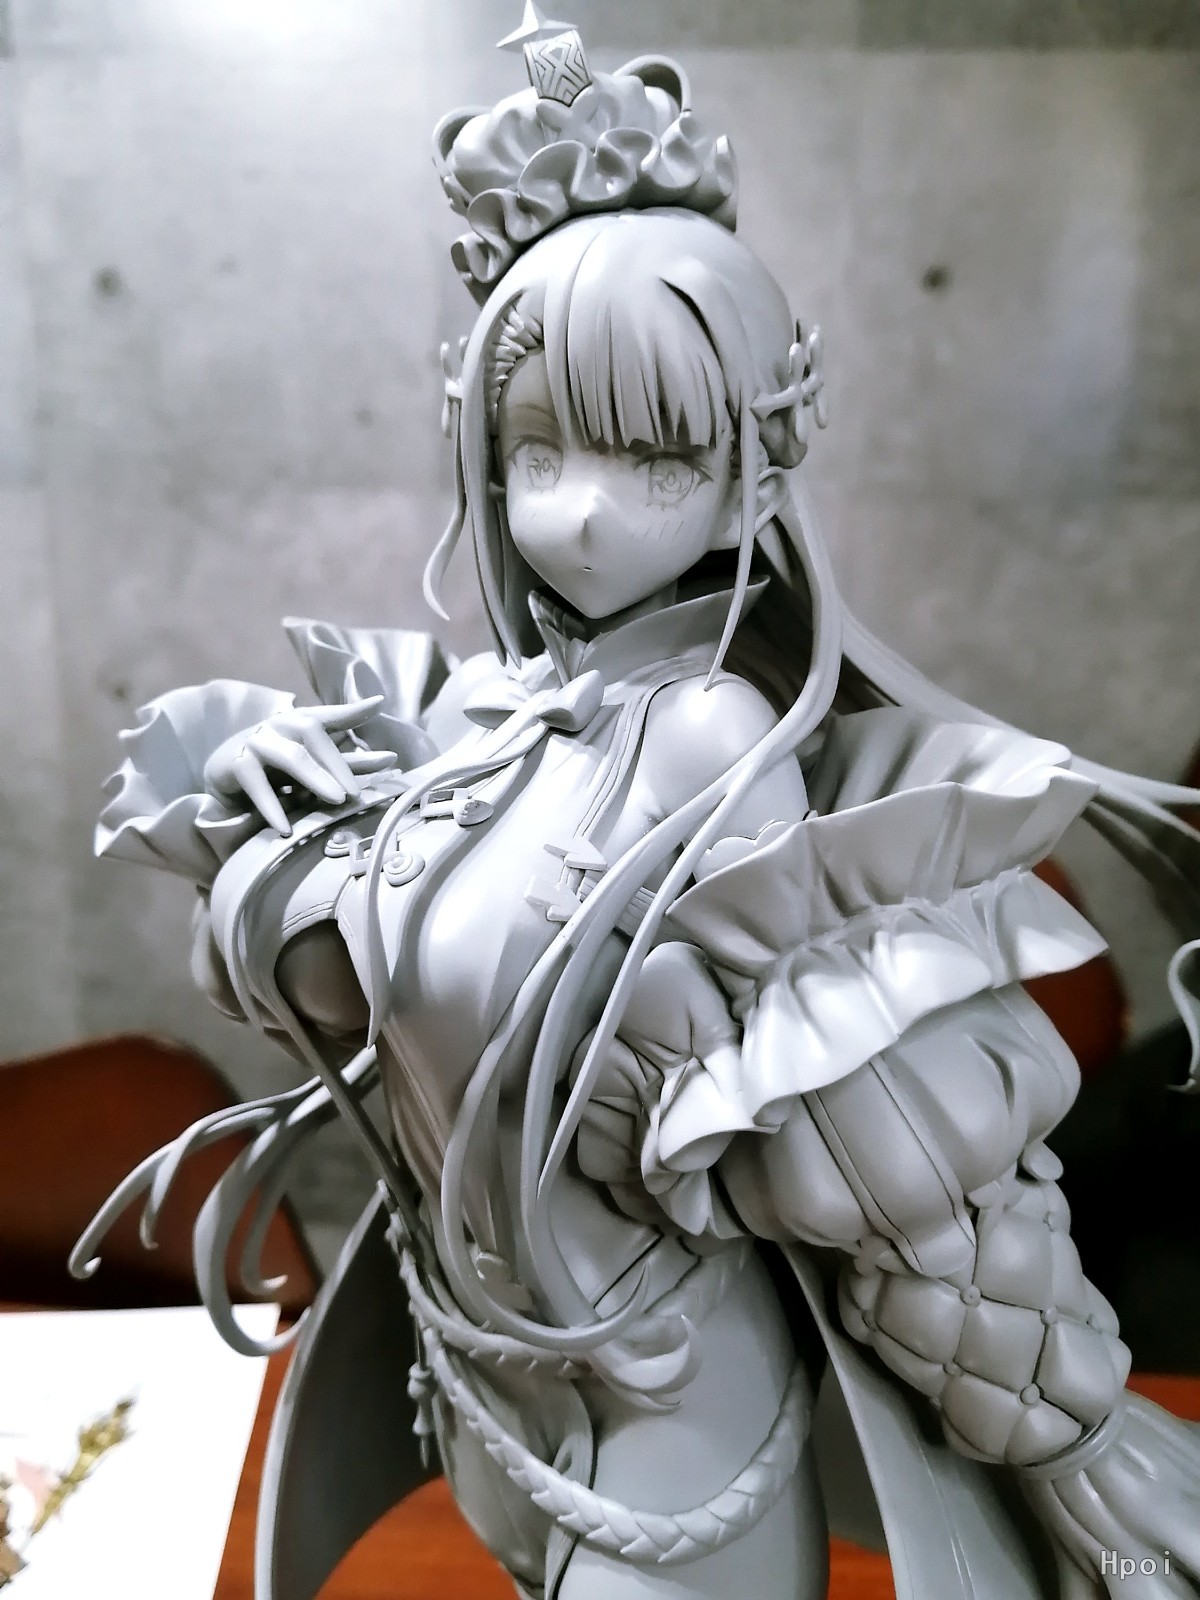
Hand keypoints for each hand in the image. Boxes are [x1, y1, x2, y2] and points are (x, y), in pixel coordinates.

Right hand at [202, 696, 396, 835]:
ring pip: (291, 757)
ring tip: (337, 800)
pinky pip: (256, 784)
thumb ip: (348, 760)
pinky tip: (285, 828)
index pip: (328, 715)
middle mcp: (279, 726)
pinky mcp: (236, 765)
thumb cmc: (276, 767)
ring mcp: (257, 742)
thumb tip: (391, 755)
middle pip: (313, 733)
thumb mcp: (313, 764)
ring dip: (316, 778)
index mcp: (300, 722)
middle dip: (338, 761)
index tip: (379, 704)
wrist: (224, 778)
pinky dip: (272, 807)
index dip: (353, 710)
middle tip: (356, 791)